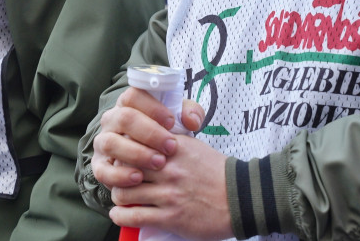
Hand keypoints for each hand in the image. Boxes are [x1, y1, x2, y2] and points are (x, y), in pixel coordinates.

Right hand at [90, 89, 204, 190]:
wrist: (154, 168)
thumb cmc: (166, 138)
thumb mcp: (180, 123)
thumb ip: (190, 114)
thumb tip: (191, 121)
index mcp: (129, 104)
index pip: (133, 96)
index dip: (152, 107)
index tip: (171, 122)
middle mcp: (112, 120)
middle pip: (123, 118)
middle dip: (149, 133)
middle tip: (170, 147)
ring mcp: (103, 143)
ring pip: (110, 143)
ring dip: (136, 153)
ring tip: (158, 163)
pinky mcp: (99, 167)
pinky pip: (102, 170)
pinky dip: (120, 175)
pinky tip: (139, 178)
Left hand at [107, 134, 232, 240]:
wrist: (242, 199)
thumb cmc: (217, 173)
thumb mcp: (194, 147)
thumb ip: (170, 143)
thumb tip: (146, 142)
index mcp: (173, 148)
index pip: (134, 144)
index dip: (123, 151)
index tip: (121, 157)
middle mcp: (168, 170)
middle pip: (124, 167)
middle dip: (117, 173)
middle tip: (119, 178)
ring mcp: (169, 194)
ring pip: (124, 193)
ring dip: (119, 196)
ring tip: (122, 198)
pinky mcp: (170, 217)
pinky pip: (134, 217)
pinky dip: (121, 216)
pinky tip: (121, 214)